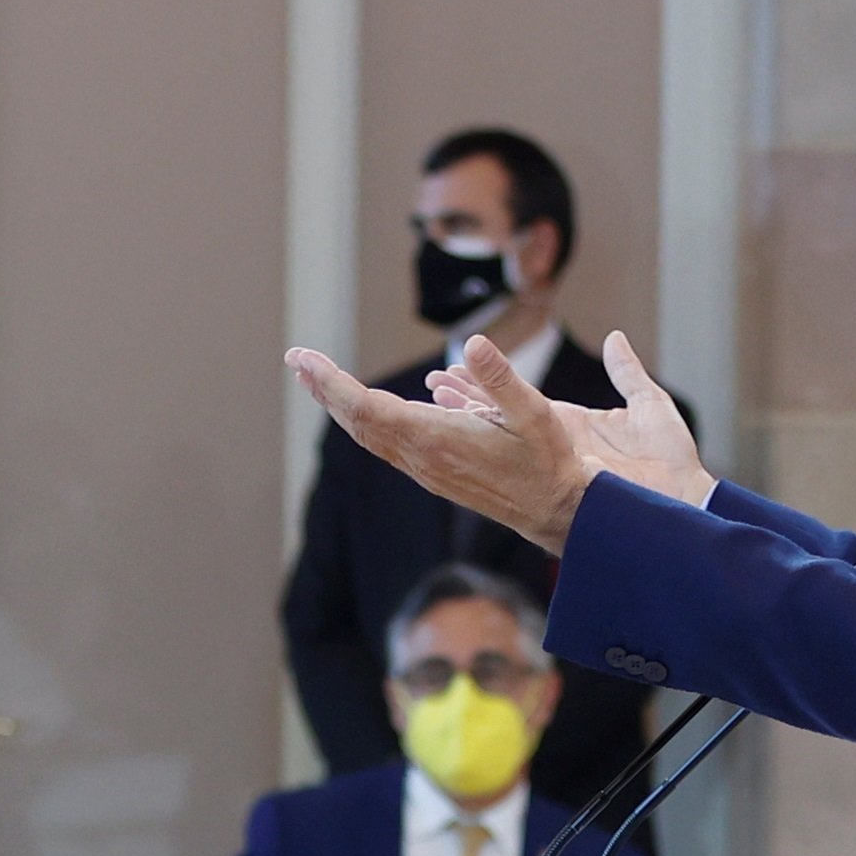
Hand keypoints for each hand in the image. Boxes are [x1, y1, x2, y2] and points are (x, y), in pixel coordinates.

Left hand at [284, 322, 707, 553]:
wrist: (557, 512)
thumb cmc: (550, 461)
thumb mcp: (535, 413)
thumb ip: (500, 378)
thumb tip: (473, 343)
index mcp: (436, 440)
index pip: (366, 407)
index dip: (330, 382)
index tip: (302, 357)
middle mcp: (421, 458)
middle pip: (358, 421)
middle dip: (324, 388)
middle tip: (297, 358)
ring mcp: (425, 469)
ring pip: (370, 434)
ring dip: (341, 405)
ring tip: (318, 377)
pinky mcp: (434, 474)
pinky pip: (387, 443)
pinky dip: (365, 419)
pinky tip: (363, 407)